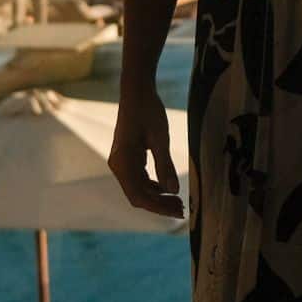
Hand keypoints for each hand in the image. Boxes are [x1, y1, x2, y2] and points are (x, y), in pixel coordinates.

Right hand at [108, 84, 184, 219]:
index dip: (158, 207)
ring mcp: (122, 162)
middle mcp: (118, 165)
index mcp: (123, 162)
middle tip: (182, 210)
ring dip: (157, 197)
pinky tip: (168, 189)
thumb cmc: (148, 111)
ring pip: (138, 189)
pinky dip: (153, 187)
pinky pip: (139, 179)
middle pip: (137, 195)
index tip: (178, 211)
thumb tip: (173, 191)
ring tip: (179, 201)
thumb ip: (165, 165)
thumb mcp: (160, 138)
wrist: (136, 91)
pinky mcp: (128, 158)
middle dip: (159, 205)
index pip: (139, 196)